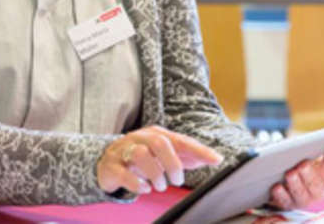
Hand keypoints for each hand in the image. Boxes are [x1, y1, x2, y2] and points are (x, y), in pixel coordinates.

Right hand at [97, 125, 222, 194]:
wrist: (107, 163)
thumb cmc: (141, 158)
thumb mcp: (165, 155)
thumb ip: (188, 156)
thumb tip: (213, 158)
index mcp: (156, 134)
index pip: (181, 140)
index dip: (199, 150)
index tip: (216, 159)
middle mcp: (140, 138)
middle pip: (160, 142)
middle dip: (173, 164)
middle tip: (177, 181)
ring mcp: (124, 151)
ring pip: (141, 154)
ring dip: (155, 174)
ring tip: (160, 186)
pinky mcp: (111, 166)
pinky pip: (123, 173)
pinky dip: (137, 183)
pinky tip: (145, 188)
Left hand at [267, 139, 323, 210]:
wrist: (284, 186)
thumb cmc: (296, 165)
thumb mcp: (303, 155)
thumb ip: (308, 148)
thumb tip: (308, 138)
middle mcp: (317, 190)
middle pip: (315, 183)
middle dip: (309, 174)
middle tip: (303, 165)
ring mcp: (303, 199)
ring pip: (301, 194)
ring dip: (295, 183)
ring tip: (290, 174)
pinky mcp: (288, 204)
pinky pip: (285, 201)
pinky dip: (281, 194)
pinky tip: (276, 187)